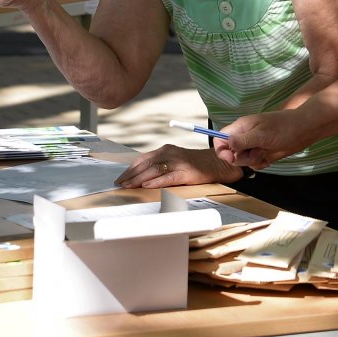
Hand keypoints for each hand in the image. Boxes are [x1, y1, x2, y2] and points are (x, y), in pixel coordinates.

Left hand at [116, 144, 241, 188]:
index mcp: (165, 150)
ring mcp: (178, 162)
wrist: (217, 163)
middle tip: (120, 184)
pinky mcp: (186, 172)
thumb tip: (141, 176)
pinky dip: (156, 181)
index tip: (120, 178)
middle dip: (131, 175)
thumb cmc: (194, 164)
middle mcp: (170, 154)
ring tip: (129, 186)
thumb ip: (160, 164)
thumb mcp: (175, 160)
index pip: (143, 159)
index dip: (130, 169)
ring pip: (154, 170)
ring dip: (139, 179)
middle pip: (146, 164)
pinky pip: (168, 177)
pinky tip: (147, 186)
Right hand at [217, 112, 309, 171]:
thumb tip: (227, 142)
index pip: (221, 138)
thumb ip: (244, 140)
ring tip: (264, 153)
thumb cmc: (284, 127)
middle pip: (231, 152)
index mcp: (241, 127)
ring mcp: (253, 145)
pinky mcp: (262, 152)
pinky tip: (269, 159)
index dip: (221, 149)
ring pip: (242, 160)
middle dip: (240, 158)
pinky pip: (253, 163)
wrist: (303, 131)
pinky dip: (260, 164)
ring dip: (252, 161)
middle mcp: (245, 136)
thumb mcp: (262, 134)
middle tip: (255, 153)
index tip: (230, 157)